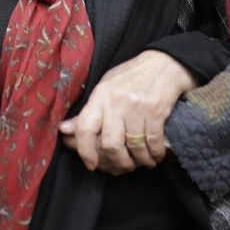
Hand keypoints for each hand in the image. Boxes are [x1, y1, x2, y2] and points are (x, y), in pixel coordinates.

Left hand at [59, 50, 194, 173]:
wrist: (164, 64)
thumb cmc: (131, 77)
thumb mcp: (105, 88)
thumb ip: (88, 111)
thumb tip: (65, 130)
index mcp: (100, 96)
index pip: (85, 128)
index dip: (85, 151)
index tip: (90, 164)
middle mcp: (117, 102)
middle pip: (111, 144)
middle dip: (118, 162)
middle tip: (124, 166)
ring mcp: (137, 107)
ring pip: (134, 147)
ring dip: (140, 161)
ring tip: (142, 162)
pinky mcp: (157, 111)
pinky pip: (154, 142)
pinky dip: (155, 154)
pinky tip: (155, 155)